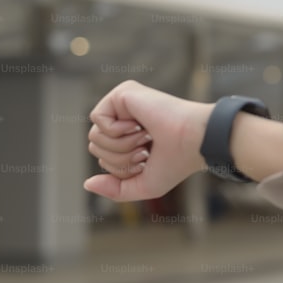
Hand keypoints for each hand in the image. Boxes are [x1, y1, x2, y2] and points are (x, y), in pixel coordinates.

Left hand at [85, 79, 211, 201]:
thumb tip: (88, 182)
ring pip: (94, 136)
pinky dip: (117, 130)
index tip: (149, 159)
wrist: (194, 141)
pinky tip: (139, 124)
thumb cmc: (177, 162)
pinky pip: (97, 119)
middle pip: (95, 147)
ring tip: (145, 136)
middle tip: (146, 149)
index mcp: (132, 136)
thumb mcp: (144, 185)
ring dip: (120, 145)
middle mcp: (126, 117)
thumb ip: (115, 189)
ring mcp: (125, 103)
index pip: (104, 157)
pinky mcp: (124, 92)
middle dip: (119, 158)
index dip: (122, 168)